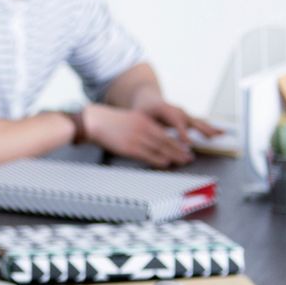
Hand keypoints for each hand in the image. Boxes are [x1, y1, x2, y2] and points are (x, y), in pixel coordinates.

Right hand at [81, 103, 195, 167]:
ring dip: (174, 156)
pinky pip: (148, 155)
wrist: (95, 121)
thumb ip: (142, 128)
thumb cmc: (110, 123)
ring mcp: (138, 137)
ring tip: (184, 161)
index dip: (177, 142)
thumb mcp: (130, 120)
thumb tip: (152, 140)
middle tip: (190, 157)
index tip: (186, 148)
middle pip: (167, 141)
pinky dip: (159, 160)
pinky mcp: (130, 147)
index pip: (166, 133)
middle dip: (180, 150)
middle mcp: (144, 128)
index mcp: (145, 120)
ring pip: (161, 148)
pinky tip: (167, 163)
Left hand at [132, 95, 223, 140]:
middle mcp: (178, 111)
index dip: (183, 132)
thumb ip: (149, 128)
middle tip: (211, 138)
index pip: (176, 122)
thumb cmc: (143, 110)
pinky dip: (211, 128)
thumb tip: (153, 140)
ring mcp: (184, 114)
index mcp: (166, 109)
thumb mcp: (141, 118)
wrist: (148, 99)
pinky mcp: (188, 118)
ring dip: (210, 128)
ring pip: (199, 122)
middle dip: (202, 130)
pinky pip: (201, 123)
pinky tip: (221, 132)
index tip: (188, 143)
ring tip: (221, 134)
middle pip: (192, 120)